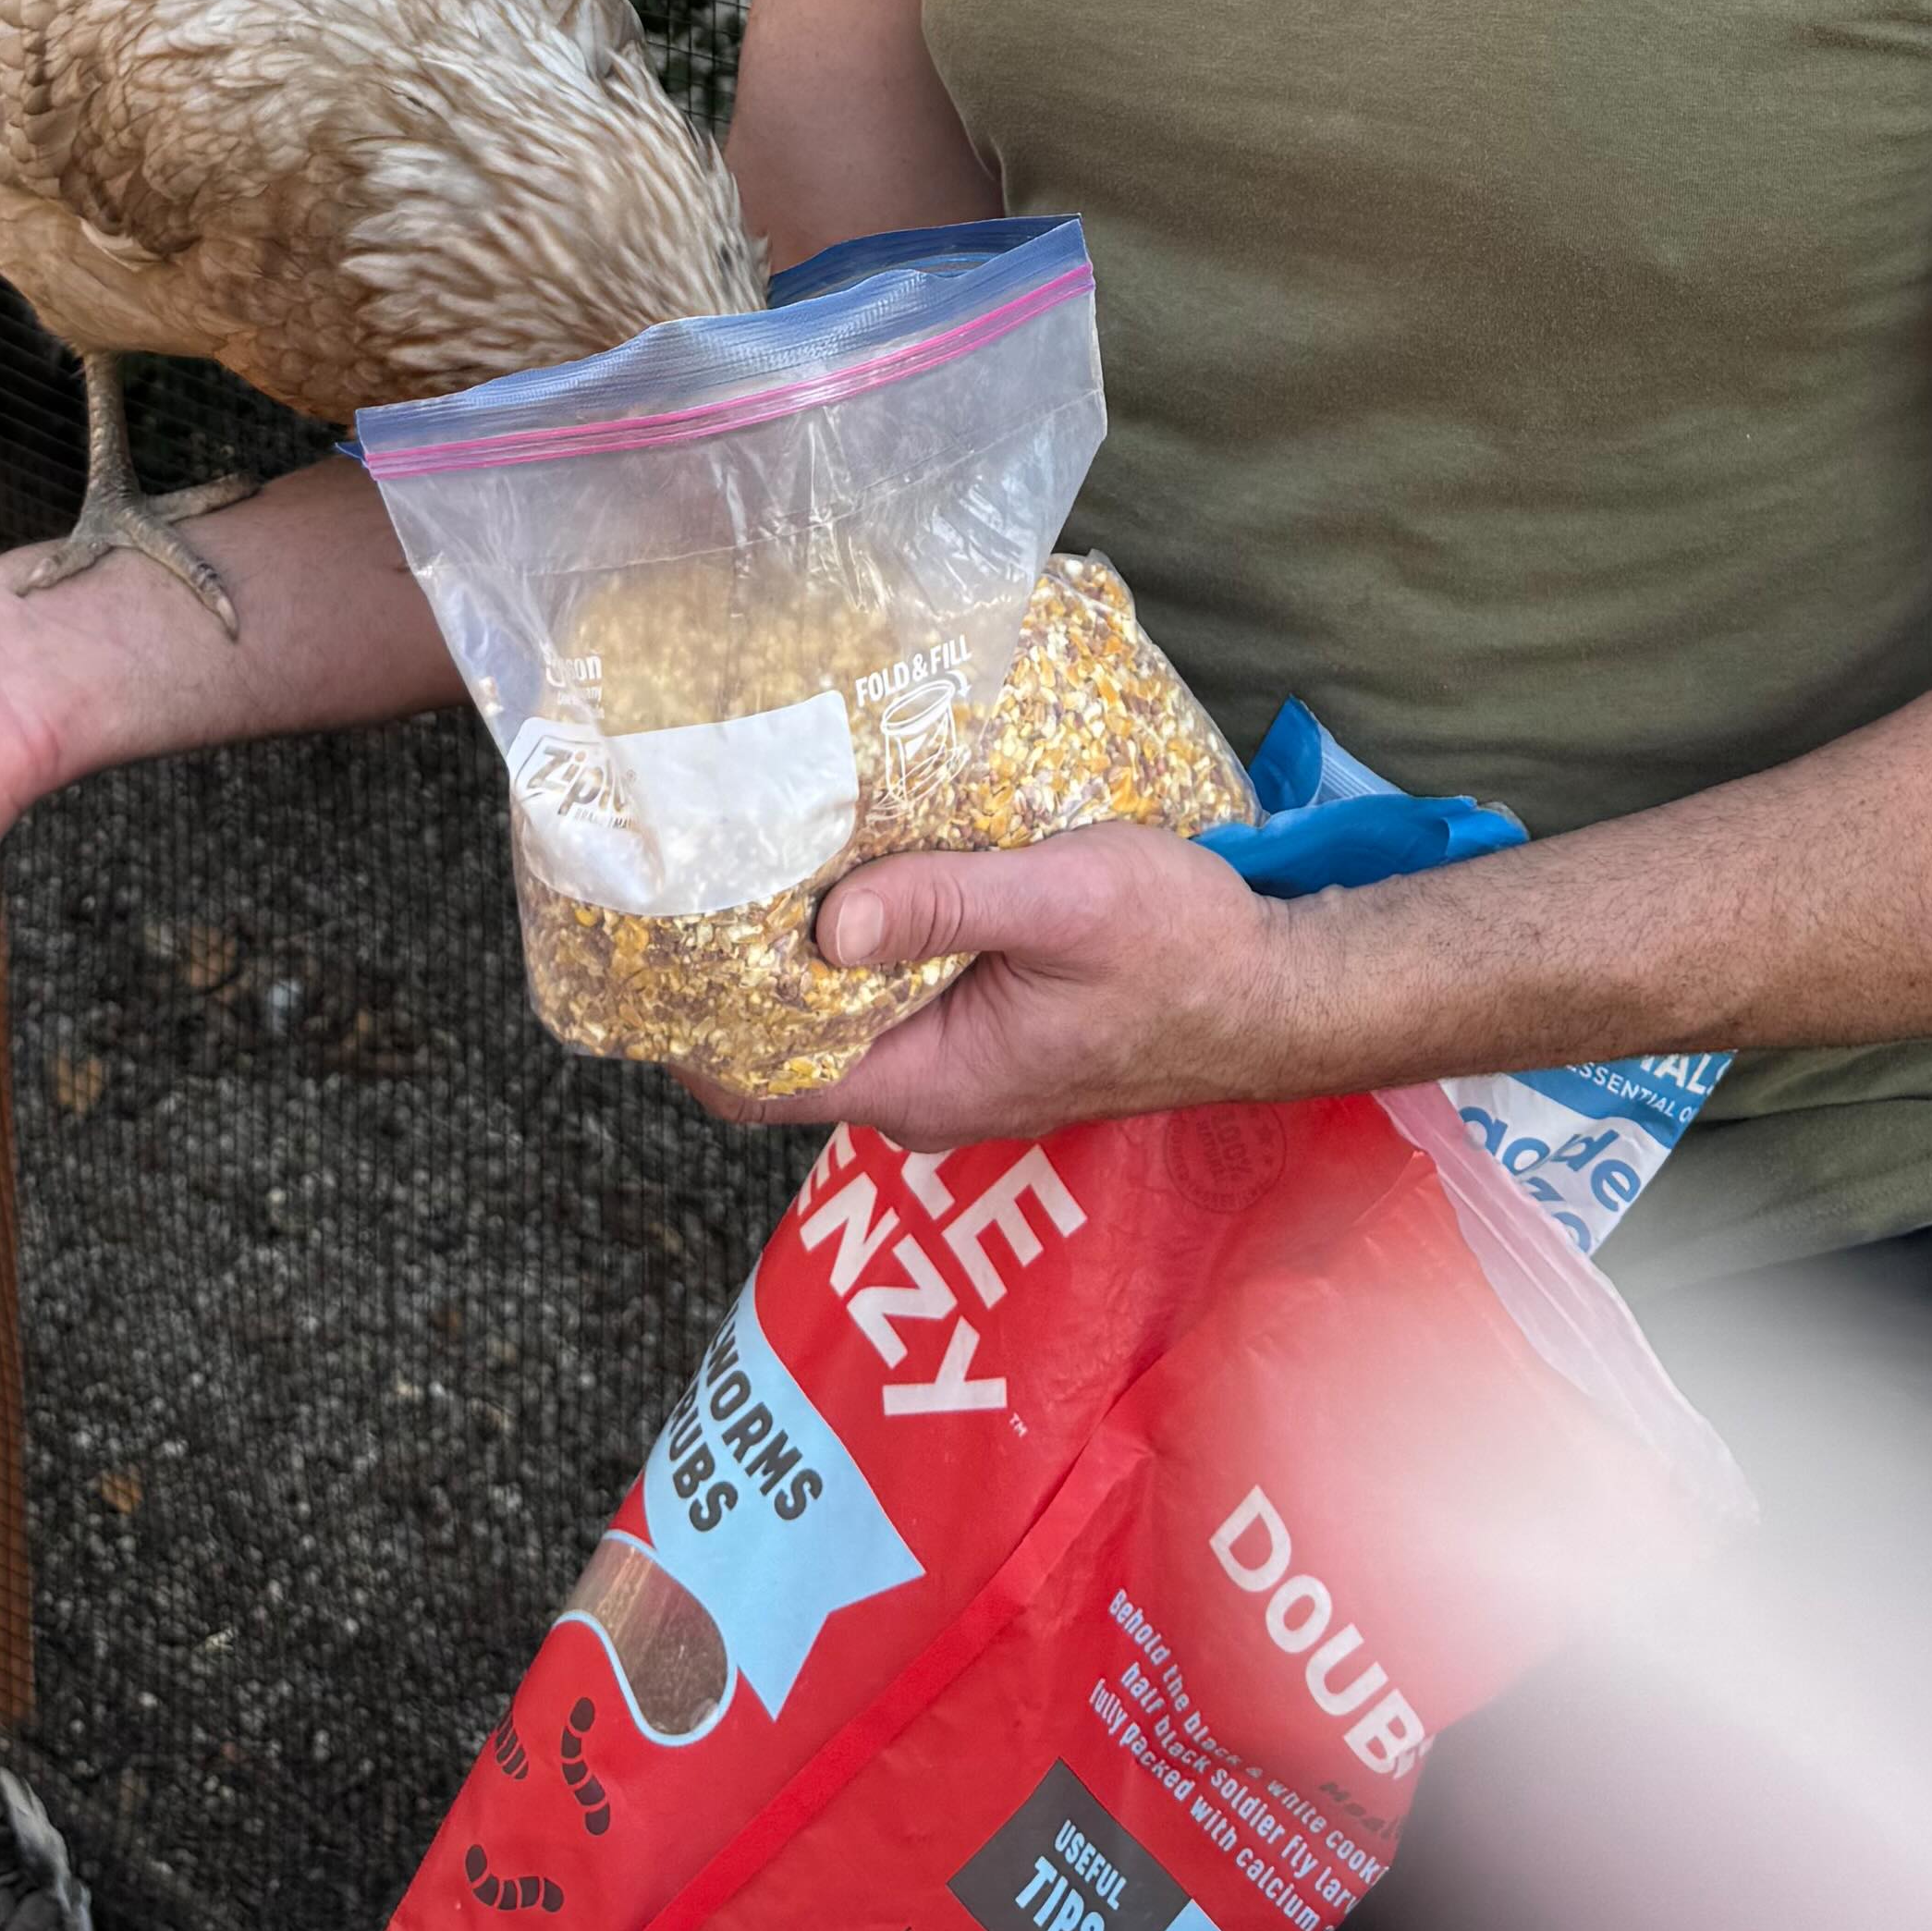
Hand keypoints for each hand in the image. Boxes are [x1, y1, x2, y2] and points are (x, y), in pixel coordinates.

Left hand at [693, 823, 1341, 1145]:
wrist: (1284, 990)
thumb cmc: (1186, 952)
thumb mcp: (1063, 905)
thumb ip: (944, 905)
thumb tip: (824, 922)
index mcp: (922, 1083)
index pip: (751, 1083)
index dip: (684, 1018)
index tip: (647, 927)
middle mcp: (924, 1091)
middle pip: (780, 1042)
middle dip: (731, 962)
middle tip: (692, 854)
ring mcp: (957, 1064)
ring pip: (837, 1012)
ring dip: (798, 942)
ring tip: (758, 839)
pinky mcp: (988, 1029)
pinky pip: (890, 991)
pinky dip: (858, 936)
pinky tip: (854, 857)